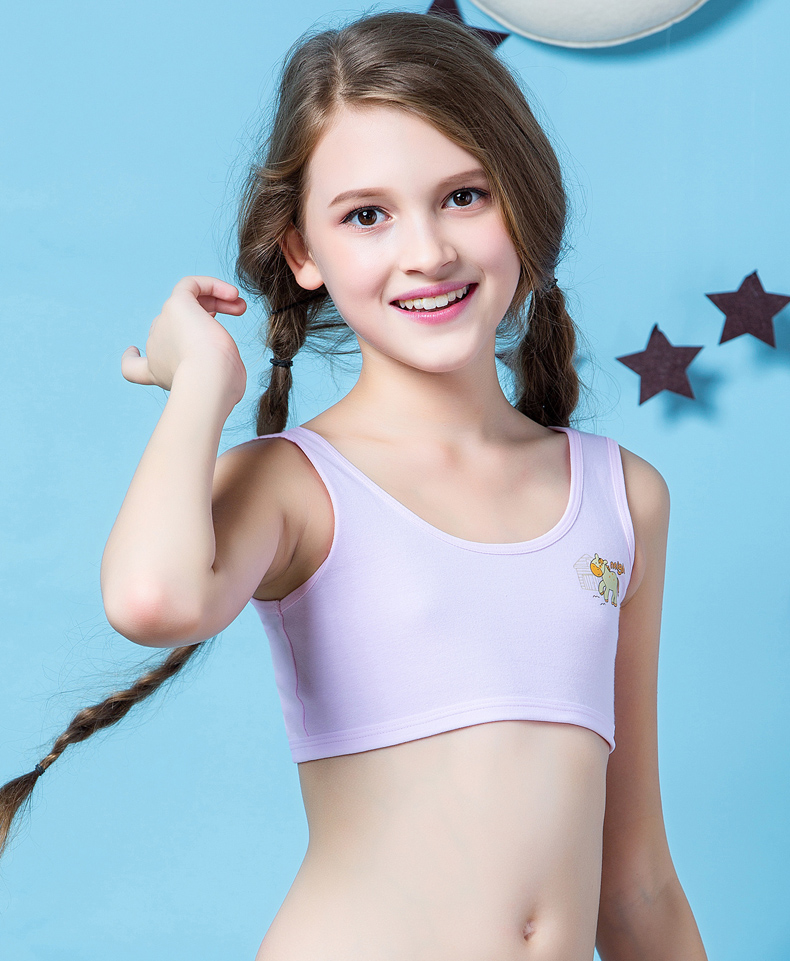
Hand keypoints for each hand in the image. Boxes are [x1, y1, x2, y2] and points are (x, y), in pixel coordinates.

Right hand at [121, 276, 247, 399]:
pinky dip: (211, 284)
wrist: (207, 383)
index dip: (132, 358)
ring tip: (241, 306)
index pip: (136, 368)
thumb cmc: (219, 390)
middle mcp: (157, 349)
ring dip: (215, 301)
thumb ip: (219, 376)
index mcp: (160, 374)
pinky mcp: (176, 306)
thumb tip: (224, 364)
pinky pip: (190, 285)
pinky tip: (232, 293)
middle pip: (172, 327)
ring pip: (186, 304)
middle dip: (203, 319)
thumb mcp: (220, 387)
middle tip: (235, 314)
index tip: (133, 351)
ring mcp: (164, 325)